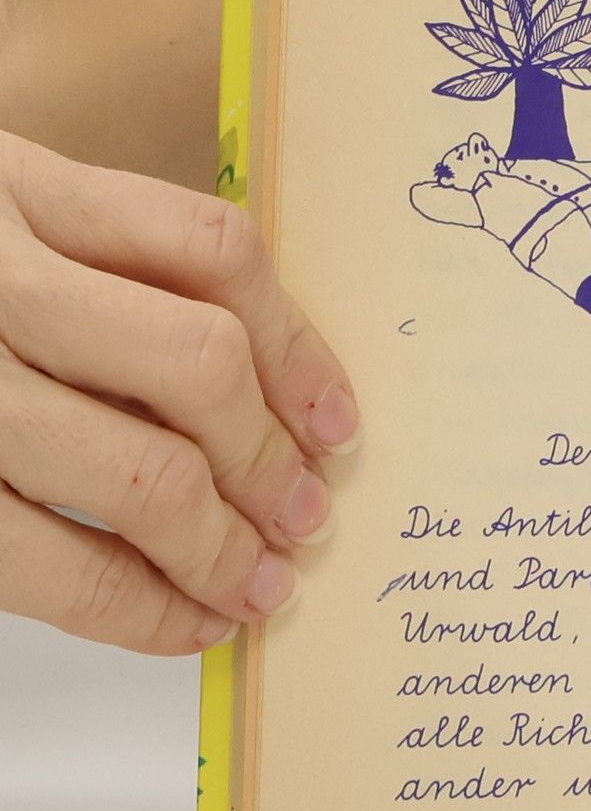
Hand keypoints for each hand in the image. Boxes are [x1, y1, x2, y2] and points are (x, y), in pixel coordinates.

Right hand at [0, 132, 357, 654]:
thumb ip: (107, 263)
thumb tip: (271, 390)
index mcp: (14, 189)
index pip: (211, 250)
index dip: (300, 348)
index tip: (338, 422)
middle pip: (196, 365)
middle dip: (270, 459)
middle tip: (306, 516)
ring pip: (142, 473)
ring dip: (223, 548)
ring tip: (259, 583)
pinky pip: (48, 566)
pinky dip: (138, 609)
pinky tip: (182, 622)